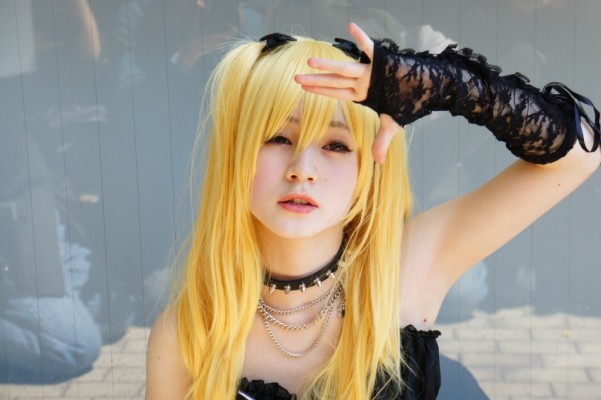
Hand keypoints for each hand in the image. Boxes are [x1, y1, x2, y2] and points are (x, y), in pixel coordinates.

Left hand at [294, 23, 400, 163]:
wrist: (425, 88)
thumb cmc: (406, 102)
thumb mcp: (392, 124)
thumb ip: (381, 141)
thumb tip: (378, 162)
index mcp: (361, 93)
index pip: (336, 93)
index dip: (320, 90)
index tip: (303, 88)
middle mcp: (362, 82)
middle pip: (334, 82)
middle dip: (315, 80)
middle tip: (295, 78)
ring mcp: (370, 71)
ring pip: (345, 69)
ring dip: (328, 66)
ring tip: (310, 61)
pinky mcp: (382, 61)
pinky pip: (370, 48)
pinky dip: (361, 38)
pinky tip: (350, 26)